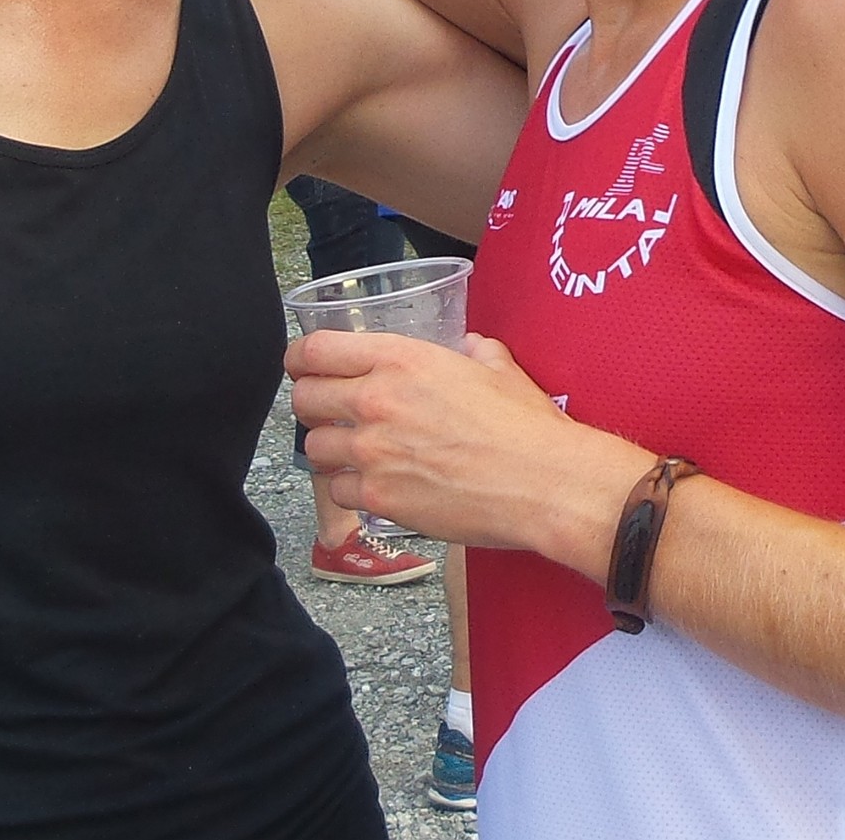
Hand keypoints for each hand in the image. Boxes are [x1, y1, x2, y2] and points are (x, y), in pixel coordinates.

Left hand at [286, 329, 647, 558]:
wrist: (543, 483)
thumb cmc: (525, 425)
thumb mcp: (497, 368)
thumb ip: (474, 350)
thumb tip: (470, 345)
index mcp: (399, 358)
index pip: (316, 350)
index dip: (300, 358)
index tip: (302, 366)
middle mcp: (376, 400)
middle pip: (304, 399)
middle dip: (310, 405)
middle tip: (327, 413)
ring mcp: (373, 452)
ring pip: (313, 448)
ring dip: (328, 450)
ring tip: (350, 454)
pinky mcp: (380, 498)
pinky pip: (338, 492)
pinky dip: (350, 491)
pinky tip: (373, 487)